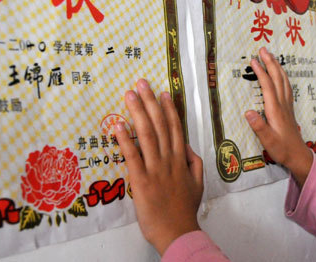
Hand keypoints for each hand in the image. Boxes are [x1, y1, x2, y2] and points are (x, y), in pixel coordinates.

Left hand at [115, 79, 203, 254]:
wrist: (177, 232)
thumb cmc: (184, 209)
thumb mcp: (197, 183)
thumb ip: (194, 162)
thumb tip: (187, 146)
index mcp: (181, 159)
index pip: (175, 128)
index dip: (169, 109)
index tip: (163, 92)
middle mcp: (169, 159)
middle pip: (160, 125)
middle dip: (150, 102)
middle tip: (141, 83)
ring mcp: (155, 169)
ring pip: (147, 134)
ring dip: (137, 112)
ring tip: (129, 95)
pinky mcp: (141, 181)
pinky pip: (132, 156)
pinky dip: (125, 139)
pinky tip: (118, 124)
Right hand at [245, 47, 312, 185]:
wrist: (298, 155)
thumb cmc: (281, 149)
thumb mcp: (267, 140)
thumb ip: (258, 126)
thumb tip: (247, 112)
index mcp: (275, 110)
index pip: (267, 86)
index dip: (261, 72)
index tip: (253, 60)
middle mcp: (282, 104)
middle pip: (277, 78)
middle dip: (270, 62)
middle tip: (262, 49)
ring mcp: (287, 105)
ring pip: (284, 81)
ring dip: (277, 66)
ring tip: (270, 56)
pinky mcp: (288, 108)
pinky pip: (286, 86)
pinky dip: (282, 76)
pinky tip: (280, 73)